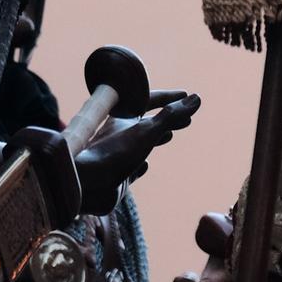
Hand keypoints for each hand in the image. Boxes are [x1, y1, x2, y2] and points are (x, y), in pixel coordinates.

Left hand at [74, 90, 199, 213]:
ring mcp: (116, 156)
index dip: (168, 97)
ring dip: (155, 138)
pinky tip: (145, 166)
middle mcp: (118, 135)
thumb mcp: (147, 132)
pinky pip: (130, 168)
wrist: (85, 186)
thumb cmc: (113, 154)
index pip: (148, 100)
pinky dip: (140, 165)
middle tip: (185, 117)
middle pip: (145, 121)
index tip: (186, 94)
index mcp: (123, 119)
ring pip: (138, 143)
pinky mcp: (115, 177)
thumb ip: (171, 116)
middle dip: (166, 118)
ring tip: (169, 136)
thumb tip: (196, 98)